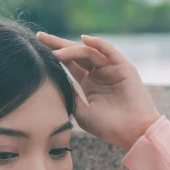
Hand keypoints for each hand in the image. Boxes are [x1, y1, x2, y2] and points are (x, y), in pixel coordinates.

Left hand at [36, 31, 161, 149]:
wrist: (132, 132)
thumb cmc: (108, 126)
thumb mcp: (81, 112)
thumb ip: (70, 96)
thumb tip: (56, 84)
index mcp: (89, 83)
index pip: (69, 63)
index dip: (54, 55)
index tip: (37, 48)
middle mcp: (99, 72)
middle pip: (76, 53)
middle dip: (58, 44)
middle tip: (41, 36)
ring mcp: (111, 68)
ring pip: (89, 52)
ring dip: (72, 50)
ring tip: (57, 54)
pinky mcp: (123, 67)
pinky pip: (109, 50)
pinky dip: (97, 43)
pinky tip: (84, 39)